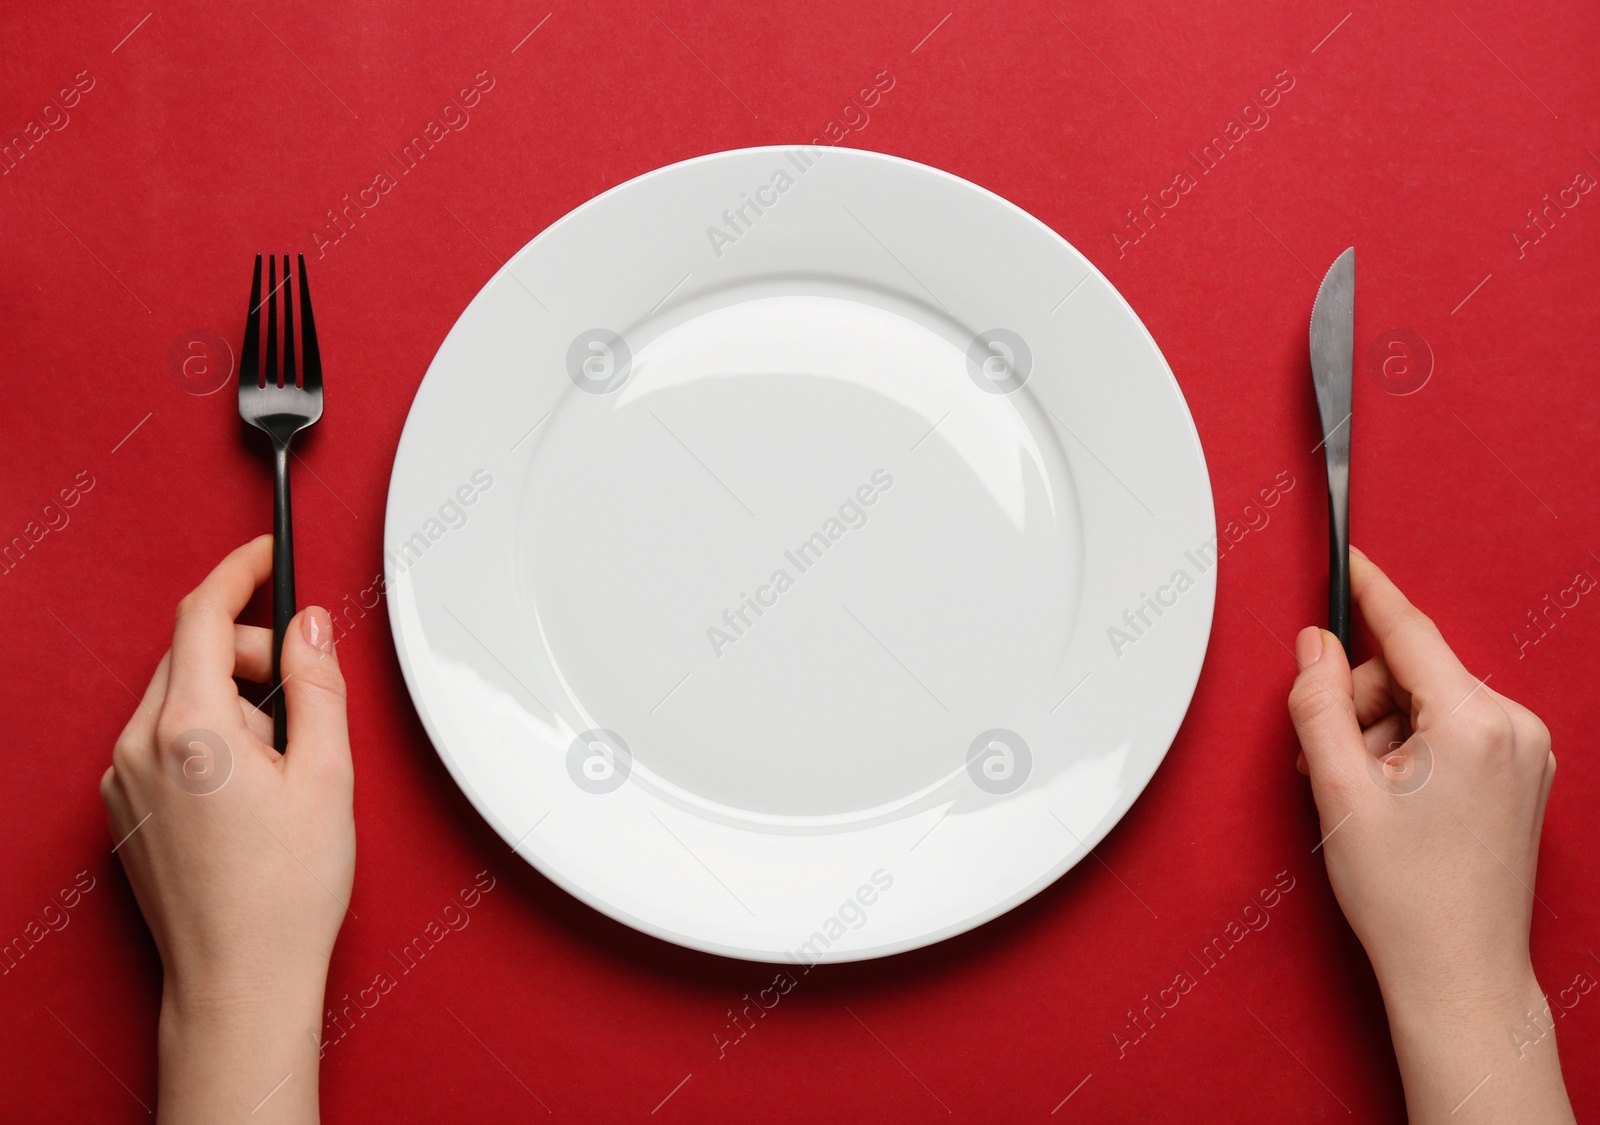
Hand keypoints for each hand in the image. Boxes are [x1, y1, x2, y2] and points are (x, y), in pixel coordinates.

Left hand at [100, 535, 352, 1122]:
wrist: (239, 979)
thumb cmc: (285, 893)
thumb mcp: (328, 774)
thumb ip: (317, 684)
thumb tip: (310, 627)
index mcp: (191, 730)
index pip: (203, 615)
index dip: (240, 572)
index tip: (265, 555)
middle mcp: (140, 747)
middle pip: (192, 652)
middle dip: (251, 651)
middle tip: (303, 697)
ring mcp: (123, 780)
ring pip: (178, 695)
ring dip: (231, 698)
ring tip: (281, 764)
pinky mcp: (123, 808)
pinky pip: (164, 738)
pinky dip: (207, 735)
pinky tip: (248, 787)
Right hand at [1288, 547, 1571, 1123]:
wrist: (1457, 973)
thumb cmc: (1406, 897)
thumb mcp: (1338, 789)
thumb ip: (1319, 702)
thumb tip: (1316, 648)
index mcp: (1476, 724)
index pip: (1412, 632)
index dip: (1369, 592)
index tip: (1348, 557)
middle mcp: (1514, 729)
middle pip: (1412, 671)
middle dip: (1361, 705)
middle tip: (1332, 763)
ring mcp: (1525, 754)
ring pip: (1427, 702)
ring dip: (1381, 734)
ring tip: (1362, 795)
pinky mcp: (1521, 776)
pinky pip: (1450, 730)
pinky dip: (1410, 750)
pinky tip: (1391, 798)